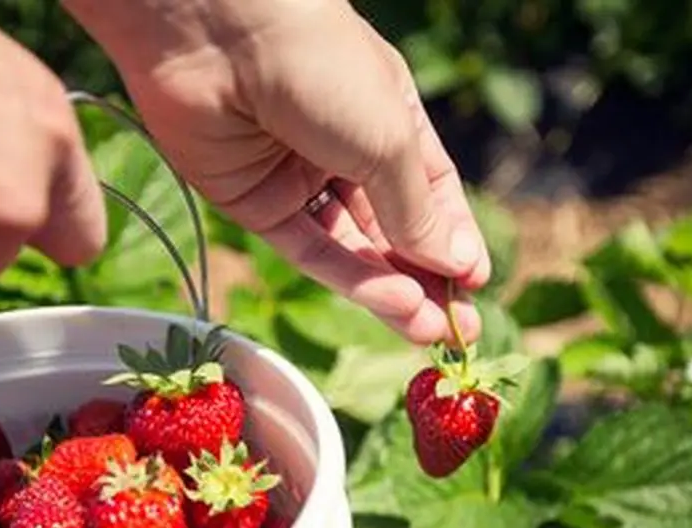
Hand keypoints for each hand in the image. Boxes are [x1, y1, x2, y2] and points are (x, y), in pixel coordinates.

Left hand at [63, 0, 489, 344]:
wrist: (217, 33)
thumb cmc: (322, 65)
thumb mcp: (389, 140)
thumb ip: (417, 211)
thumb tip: (456, 266)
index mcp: (387, 116)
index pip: (429, 191)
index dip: (451, 239)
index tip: (474, 285)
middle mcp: (343, 148)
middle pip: (390, 228)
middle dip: (424, 278)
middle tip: (457, 331)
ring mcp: (296, 178)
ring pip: (350, 248)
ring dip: (390, 289)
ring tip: (427, 329)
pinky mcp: (251, 202)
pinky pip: (306, 249)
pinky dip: (347, 278)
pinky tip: (389, 302)